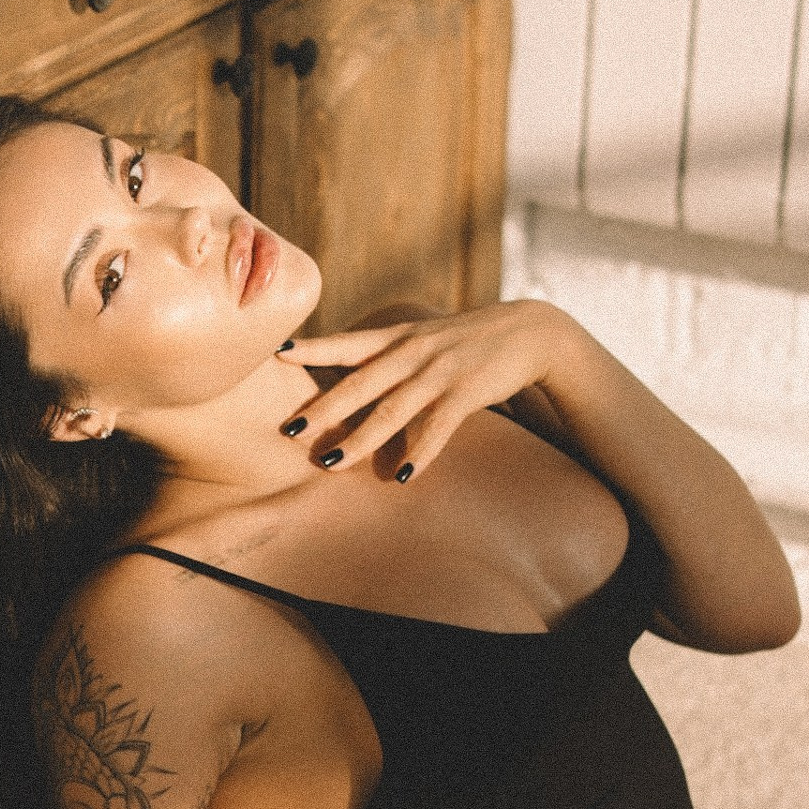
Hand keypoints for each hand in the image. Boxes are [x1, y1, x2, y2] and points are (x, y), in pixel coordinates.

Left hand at [278, 299, 567, 480]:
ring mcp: (439, 372)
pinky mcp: (467, 392)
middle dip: (323, 409)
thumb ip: (388, 354)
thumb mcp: (424, 337)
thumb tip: (348, 372)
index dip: (314, 349)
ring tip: (332, 464)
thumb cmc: (469, 341)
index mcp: (399, 338)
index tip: (279, 354)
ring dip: (361, 440)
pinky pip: (438, 427)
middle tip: (289, 431)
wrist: (529, 332)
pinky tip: (405, 476)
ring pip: (392, 410)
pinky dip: (421, 452)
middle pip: (360, 384)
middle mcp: (413, 352)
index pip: (348, 343)